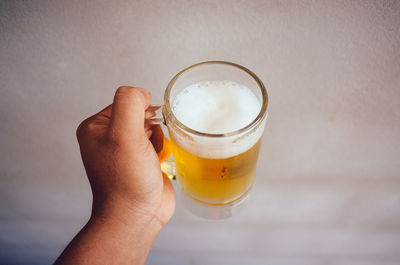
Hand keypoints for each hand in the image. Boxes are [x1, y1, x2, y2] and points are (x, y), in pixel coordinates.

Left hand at [76, 86, 174, 225]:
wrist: (137, 215)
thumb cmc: (127, 181)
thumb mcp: (124, 135)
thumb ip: (130, 103)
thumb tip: (142, 93)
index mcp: (95, 127)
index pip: (126, 100)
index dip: (141, 112)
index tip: (143, 130)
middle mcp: (107, 136)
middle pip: (140, 113)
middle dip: (151, 127)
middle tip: (146, 146)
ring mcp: (124, 149)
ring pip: (152, 127)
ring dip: (158, 139)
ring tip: (151, 157)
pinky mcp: (139, 159)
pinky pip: (157, 142)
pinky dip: (162, 149)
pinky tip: (157, 163)